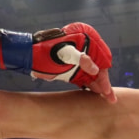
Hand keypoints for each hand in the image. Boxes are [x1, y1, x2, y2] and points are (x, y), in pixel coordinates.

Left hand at [0, 22, 116, 102]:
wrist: (28, 56)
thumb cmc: (44, 51)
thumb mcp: (63, 53)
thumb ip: (80, 59)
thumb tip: (96, 69)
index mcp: (86, 39)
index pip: (102, 59)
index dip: (105, 75)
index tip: (107, 89)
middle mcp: (84, 49)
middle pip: (99, 68)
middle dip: (103, 82)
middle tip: (110, 98)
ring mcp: (78, 59)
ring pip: (92, 75)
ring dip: (98, 86)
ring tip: (107, 99)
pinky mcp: (72, 68)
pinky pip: (85, 78)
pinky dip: (90, 86)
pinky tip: (96, 94)